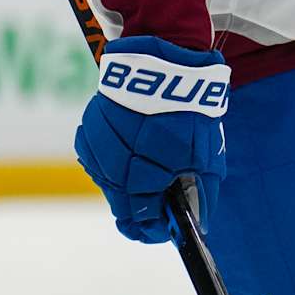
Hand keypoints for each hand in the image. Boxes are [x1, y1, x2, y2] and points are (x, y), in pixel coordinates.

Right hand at [75, 36, 229, 243]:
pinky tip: (130, 154)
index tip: (159, 233)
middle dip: (138, 210)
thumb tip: (198, 224)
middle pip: (121, 201)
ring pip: (108, 180)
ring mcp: (98, 143)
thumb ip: (201, 191)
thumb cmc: (191, 110)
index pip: (140, 215)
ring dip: (125, 184)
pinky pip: (98, 158)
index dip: (150, 229)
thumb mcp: (207, 153)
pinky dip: (113, 163)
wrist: (165, 62)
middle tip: (152, 216)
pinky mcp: (88, 128)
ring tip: (146, 177)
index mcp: (148, 166)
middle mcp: (117, 158)